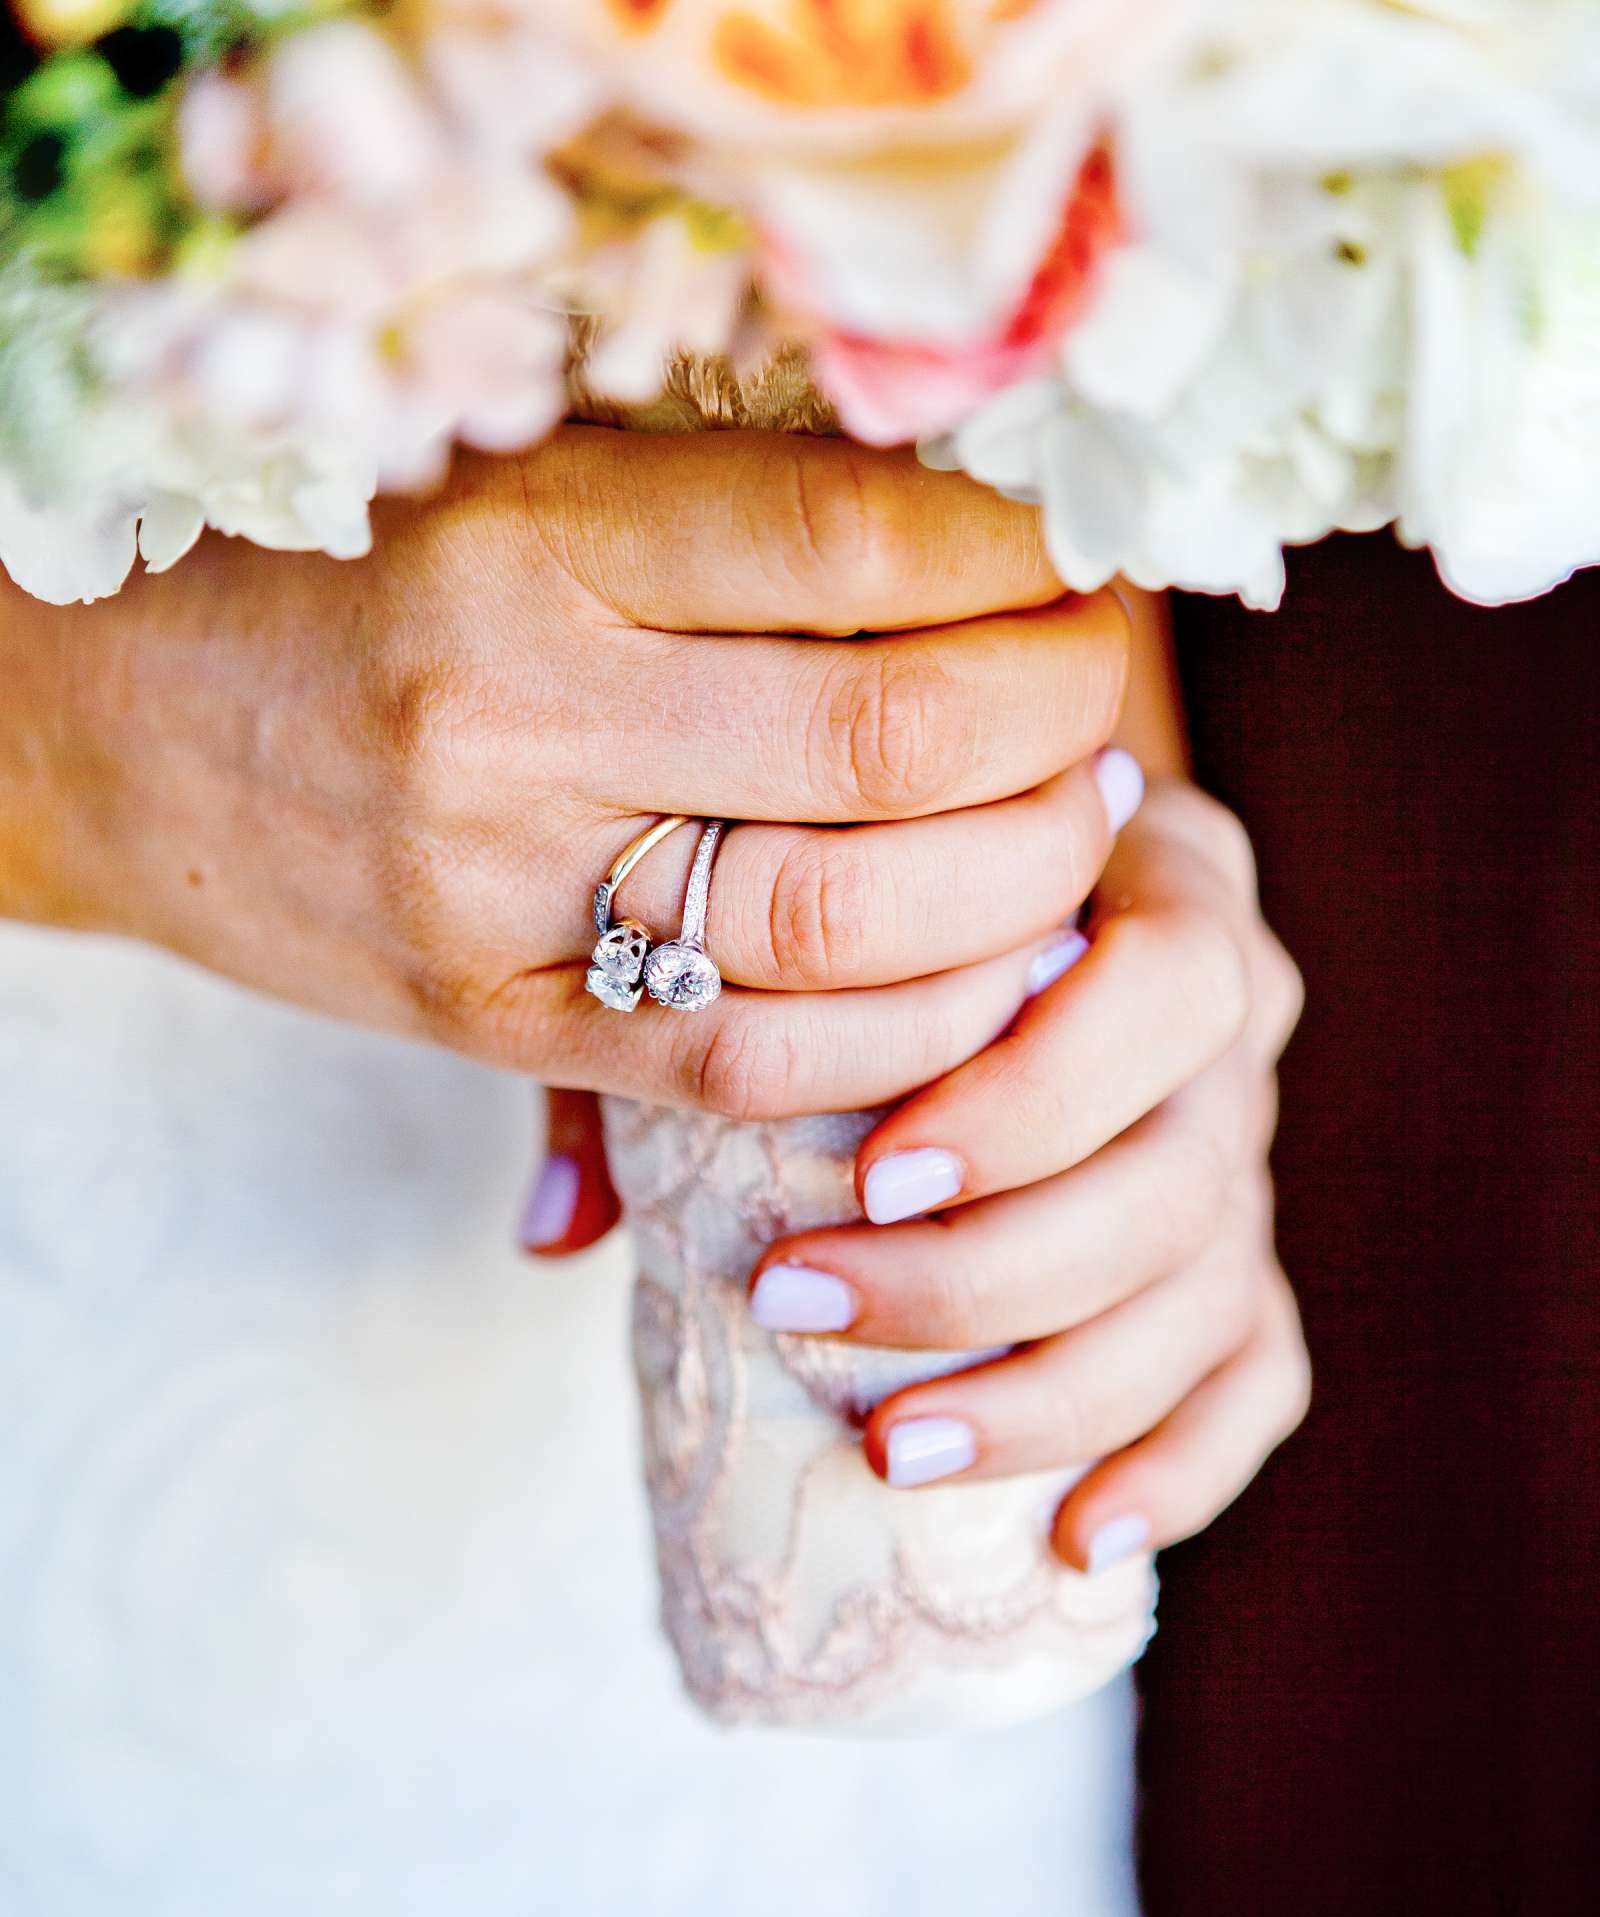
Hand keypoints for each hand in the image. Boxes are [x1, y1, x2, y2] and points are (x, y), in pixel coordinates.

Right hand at [0, 429, 1131, 1119]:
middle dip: (1061, 733)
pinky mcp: (491, 1023)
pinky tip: (971, 979)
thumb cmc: (352, 585)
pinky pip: (755, 1065)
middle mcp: (528, 709)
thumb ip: (721, 525)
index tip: (1080, 570)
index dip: (1027, 564)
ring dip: (1018, 893)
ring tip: (1066, 839)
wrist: (114, 727)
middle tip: (1100, 716)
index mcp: (543, 529)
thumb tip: (995, 547)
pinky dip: (906, 1037)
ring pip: (852, 926)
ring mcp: (505, 889)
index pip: (865, 540)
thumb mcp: (514, 485)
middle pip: (899, 743)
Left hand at [744, 776, 1310, 1571]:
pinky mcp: (1241, 1265)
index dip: (1035, 1097)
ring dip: (1054, 1392)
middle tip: (807, 1305)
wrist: (969, 894)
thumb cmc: (855, 904)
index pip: (1164, 986)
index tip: (869, 1179)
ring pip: (1210, 1291)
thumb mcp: (790, 904)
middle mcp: (1232, 1015)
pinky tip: (1077, 1538)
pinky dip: (1184, 1464)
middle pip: (1187, 1170)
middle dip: (992, 1269)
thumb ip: (681, 1026)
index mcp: (1158, 881)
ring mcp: (1247, 1149)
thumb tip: (551, 1232)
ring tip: (890, 1446)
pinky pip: (1259, 1375)